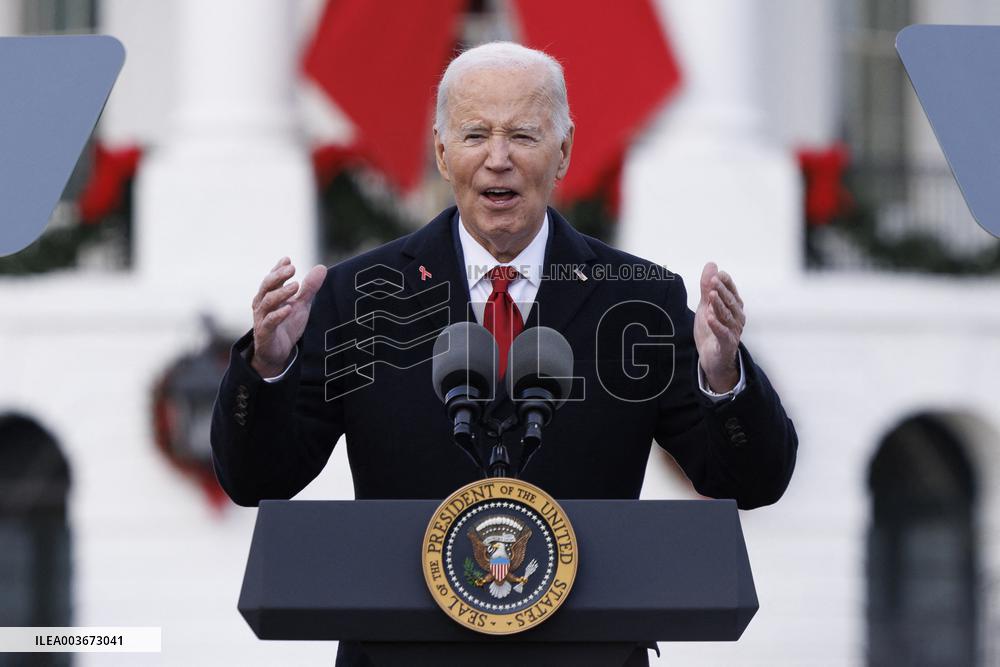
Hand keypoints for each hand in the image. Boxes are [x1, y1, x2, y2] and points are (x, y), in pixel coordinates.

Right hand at [250, 257, 326, 377]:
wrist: (277, 352)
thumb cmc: (286, 325)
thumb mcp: (301, 304)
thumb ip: (309, 288)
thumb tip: (322, 267)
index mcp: (269, 295)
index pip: (272, 278)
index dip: (278, 268)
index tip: (287, 259)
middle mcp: (262, 304)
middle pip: (267, 286)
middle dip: (278, 276)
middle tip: (292, 268)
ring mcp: (262, 318)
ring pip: (267, 302)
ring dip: (281, 293)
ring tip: (295, 286)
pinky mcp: (264, 333)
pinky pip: (269, 322)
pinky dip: (278, 314)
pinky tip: (288, 308)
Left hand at [694, 262, 744, 392]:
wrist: (712, 358)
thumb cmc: (712, 330)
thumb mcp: (706, 306)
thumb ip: (707, 287)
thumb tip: (712, 265)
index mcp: (734, 308)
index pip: (732, 292)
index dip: (726, 283)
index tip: (718, 274)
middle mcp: (737, 318)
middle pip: (731, 302)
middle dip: (722, 291)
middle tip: (713, 281)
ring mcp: (733, 332)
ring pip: (727, 316)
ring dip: (719, 305)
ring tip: (711, 295)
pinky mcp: (726, 344)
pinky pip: (723, 333)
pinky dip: (716, 325)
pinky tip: (709, 317)